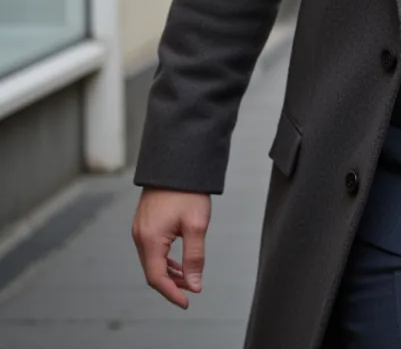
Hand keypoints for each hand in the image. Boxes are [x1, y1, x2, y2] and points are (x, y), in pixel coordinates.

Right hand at [132, 188, 211, 308]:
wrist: (177, 162)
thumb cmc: (188, 191)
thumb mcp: (196, 225)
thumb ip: (194, 257)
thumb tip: (194, 284)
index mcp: (150, 239)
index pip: (156, 277)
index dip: (171, 293)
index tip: (187, 302)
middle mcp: (140, 236)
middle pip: (152, 270)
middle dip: (171, 283)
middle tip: (192, 289)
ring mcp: (140, 229)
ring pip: (152, 260)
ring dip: (169, 271)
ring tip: (188, 277)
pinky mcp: (145, 222)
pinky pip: (152, 249)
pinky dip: (165, 259)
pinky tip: (179, 261)